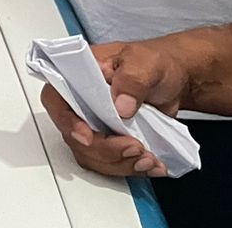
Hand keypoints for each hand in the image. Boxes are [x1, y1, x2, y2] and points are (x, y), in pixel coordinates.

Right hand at [38, 41, 190, 179]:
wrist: (174, 80)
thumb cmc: (153, 64)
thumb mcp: (145, 63)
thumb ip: (132, 79)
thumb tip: (120, 106)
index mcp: (79, 76)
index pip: (56, 100)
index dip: (67, 121)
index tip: (88, 137)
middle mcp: (81, 103)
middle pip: (74, 136)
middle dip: (105, 150)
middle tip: (135, 148)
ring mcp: (95, 124)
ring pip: (91, 155)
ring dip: (119, 163)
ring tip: (148, 158)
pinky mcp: (111, 141)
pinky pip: (110, 163)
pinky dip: (130, 168)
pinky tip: (151, 164)